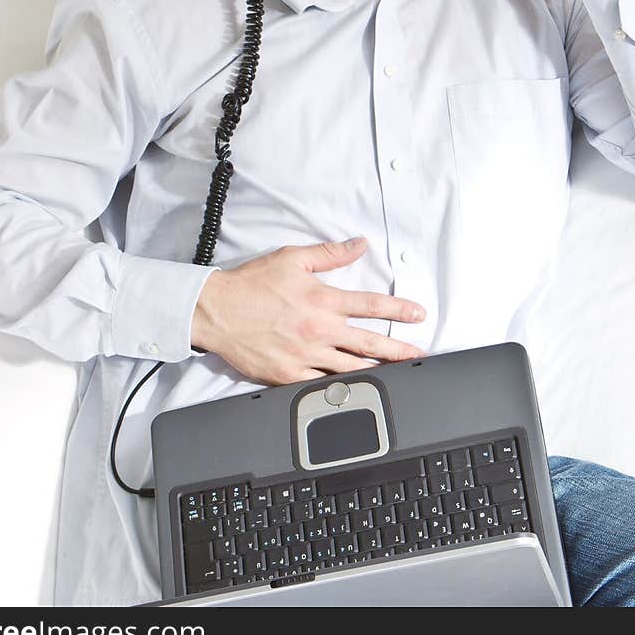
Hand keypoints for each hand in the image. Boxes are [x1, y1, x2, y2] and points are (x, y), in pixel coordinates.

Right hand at [191, 237, 427, 385]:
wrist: (216, 311)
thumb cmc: (251, 284)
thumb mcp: (293, 259)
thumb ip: (329, 254)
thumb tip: (359, 244)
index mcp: (322, 300)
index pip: (370, 306)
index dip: (399, 310)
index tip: (418, 314)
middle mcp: (318, 330)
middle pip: (369, 343)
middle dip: (399, 349)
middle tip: (418, 353)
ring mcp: (305, 356)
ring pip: (351, 368)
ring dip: (377, 371)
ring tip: (396, 375)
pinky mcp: (289, 375)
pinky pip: (321, 384)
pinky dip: (341, 387)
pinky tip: (355, 389)